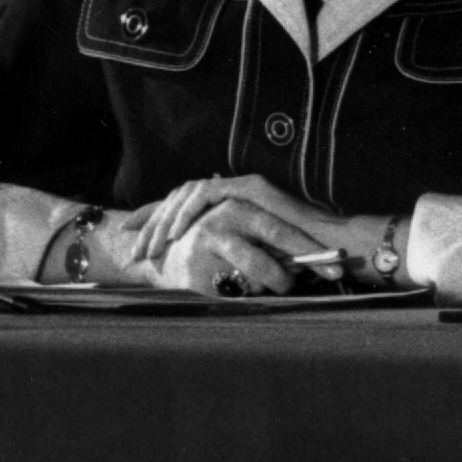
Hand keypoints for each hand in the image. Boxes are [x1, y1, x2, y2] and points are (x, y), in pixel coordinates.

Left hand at [115, 174, 340, 295]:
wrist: (333, 249)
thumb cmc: (300, 263)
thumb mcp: (252, 263)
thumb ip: (230, 259)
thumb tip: (201, 274)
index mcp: (231, 206)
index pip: (185, 206)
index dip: (154, 217)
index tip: (129, 234)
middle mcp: (234, 190)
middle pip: (179, 196)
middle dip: (151, 221)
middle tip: (133, 248)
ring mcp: (242, 186)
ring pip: (187, 192)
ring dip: (165, 219)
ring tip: (151, 246)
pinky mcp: (250, 188)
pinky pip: (206, 193)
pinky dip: (187, 210)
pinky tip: (176, 232)